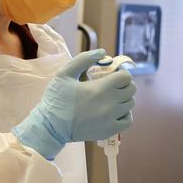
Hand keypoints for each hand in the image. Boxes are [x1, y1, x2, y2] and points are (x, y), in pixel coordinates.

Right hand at [13, 49, 135, 159]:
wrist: (50, 127)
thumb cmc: (56, 99)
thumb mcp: (64, 74)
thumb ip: (83, 59)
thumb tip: (102, 52)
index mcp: (101, 88)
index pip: (126, 77)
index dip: (121, 73)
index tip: (112, 74)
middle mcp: (110, 103)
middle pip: (131, 89)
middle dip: (123, 84)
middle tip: (111, 85)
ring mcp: (111, 119)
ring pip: (130, 104)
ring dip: (123, 98)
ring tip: (110, 98)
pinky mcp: (110, 130)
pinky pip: (128, 120)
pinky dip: (125, 114)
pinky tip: (114, 111)